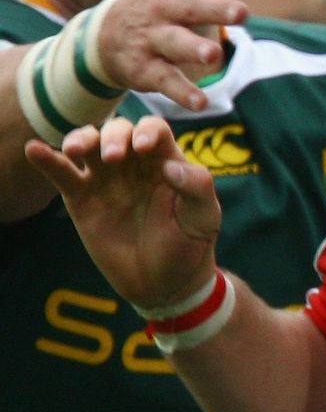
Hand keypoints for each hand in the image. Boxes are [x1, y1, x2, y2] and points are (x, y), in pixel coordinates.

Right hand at [25, 115, 220, 309]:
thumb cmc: (191, 243)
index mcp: (165, 160)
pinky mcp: (82, 199)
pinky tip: (34, 150)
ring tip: (75, 151)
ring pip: (88, 145)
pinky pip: (63, 174)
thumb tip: (171, 166)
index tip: (143, 147)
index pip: (153, 129)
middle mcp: (134, 164)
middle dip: (113, 136)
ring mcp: (105, 179)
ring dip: (80, 139)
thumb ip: (197, 187)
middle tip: (113, 159)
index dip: (147, 131)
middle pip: (118, 131)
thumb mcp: (204, 216)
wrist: (165, 282)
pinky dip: (47, 160)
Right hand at [92, 0, 259, 108]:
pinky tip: (200, 102)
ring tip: (214, 55)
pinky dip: (182, 92)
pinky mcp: (145, 67)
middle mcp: (165, 6)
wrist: (109, 36)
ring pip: (173, 42)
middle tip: (243, 12)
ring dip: (192, 48)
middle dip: (213, 8)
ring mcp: (153, 37)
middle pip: (190, 6)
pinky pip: (165, 80)